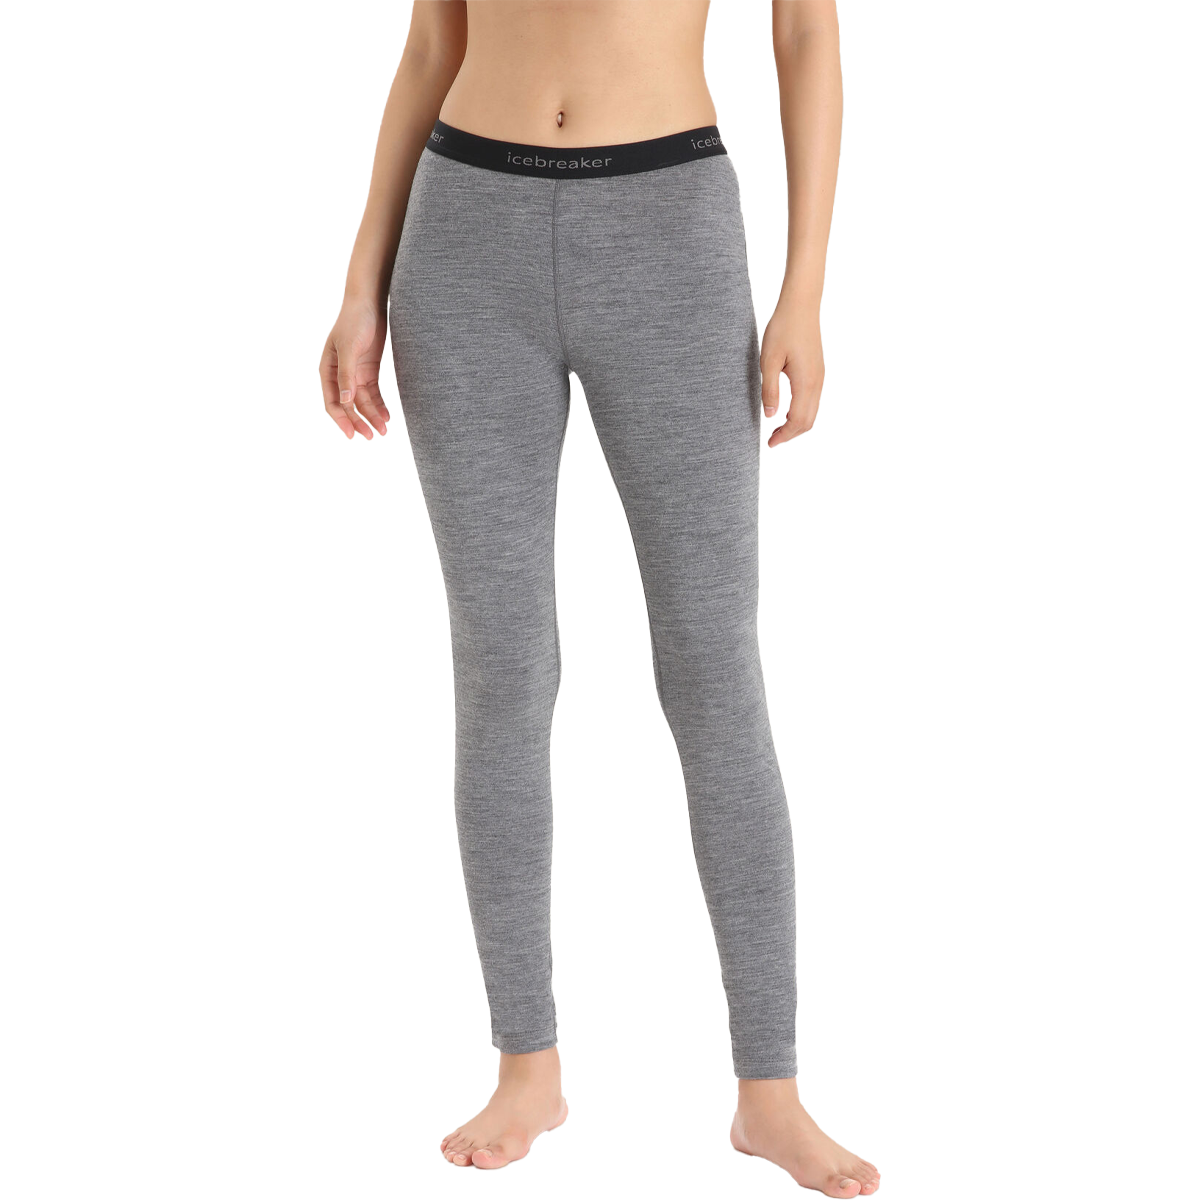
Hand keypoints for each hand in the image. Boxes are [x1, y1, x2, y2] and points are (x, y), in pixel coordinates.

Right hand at [319, 295, 391, 439]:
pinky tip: (387, 416)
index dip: (342, 419)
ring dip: (372, 416)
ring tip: (383, 429)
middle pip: (349, 405)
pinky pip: (373, 393)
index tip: (352, 434)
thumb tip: (345, 401)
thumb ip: (346, 375)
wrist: (369, 304)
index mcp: (328, 370)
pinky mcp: (369, 371)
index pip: (333, 401)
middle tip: (372, 436)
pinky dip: (379, 405)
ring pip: (363, 402)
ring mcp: (355, 374)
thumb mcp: (349, 348)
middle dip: (359, 421)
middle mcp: (340, 375)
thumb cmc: (354, 322)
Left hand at [760, 298, 824, 448]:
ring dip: (796, 425)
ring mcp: (820, 378)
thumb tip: (770, 416)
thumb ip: (769, 390)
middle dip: (791, 435)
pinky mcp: (818, 372)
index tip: (770, 443)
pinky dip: (801, 413)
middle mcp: (817, 383)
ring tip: (777, 429)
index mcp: (806, 382)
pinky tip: (786, 412)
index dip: (784, 436)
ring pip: (812, 412)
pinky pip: (813, 401)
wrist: (801, 306)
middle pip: (808, 421)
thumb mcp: (768, 360)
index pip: (798, 421)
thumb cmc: (783, 329)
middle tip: (772, 440)